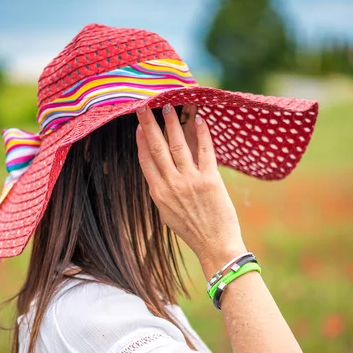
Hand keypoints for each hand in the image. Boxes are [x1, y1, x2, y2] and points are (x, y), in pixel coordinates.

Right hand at [135, 103, 245, 266]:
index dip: (141, 141)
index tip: (138, 126)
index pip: (146, 161)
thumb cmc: (191, 231)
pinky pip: (205, 151)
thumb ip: (162, 191)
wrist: (214, 245)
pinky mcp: (211, 180)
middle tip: (145, 107)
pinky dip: (202, 134)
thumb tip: (159, 172)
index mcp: (158, 194)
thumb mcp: (167, 213)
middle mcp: (172, 185)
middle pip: (157, 148)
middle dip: (150, 125)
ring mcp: (191, 181)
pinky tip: (199, 120)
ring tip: (169, 107)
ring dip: (173, 123)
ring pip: (178, 145)